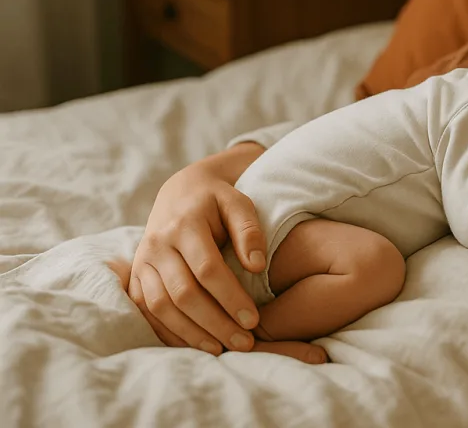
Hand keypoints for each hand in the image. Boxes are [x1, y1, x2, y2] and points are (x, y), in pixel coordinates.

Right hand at [128, 144, 271, 355]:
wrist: (180, 192)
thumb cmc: (216, 200)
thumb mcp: (238, 203)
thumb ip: (249, 231)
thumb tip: (257, 266)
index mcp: (184, 224)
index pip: (207, 269)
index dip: (230, 297)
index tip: (253, 320)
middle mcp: (157, 245)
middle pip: (183, 294)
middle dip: (215, 322)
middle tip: (244, 342)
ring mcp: (142, 262)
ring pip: (161, 307)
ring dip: (191, 333)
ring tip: (221, 349)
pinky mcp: (135, 277)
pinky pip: (146, 310)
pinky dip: (168, 331)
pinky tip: (194, 343)